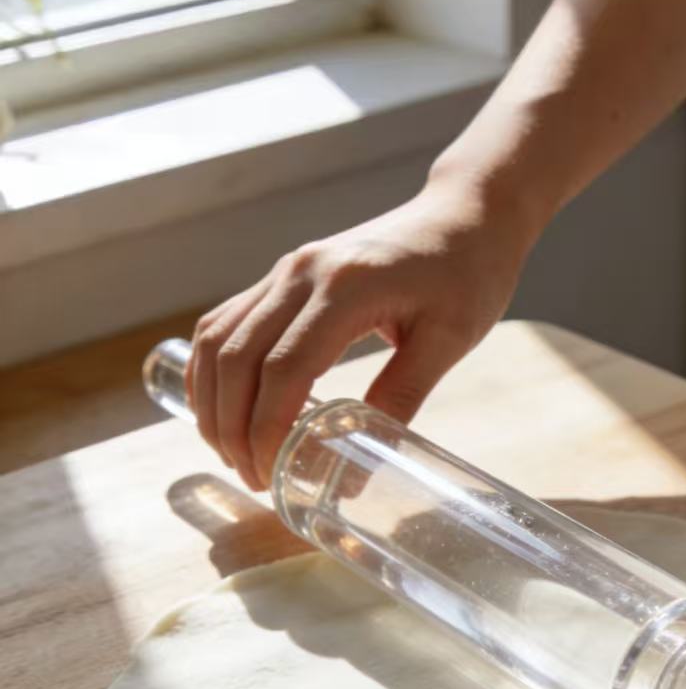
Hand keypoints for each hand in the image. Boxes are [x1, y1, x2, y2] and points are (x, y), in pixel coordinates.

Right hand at [187, 176, 534, 489]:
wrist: (467, 212)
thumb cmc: (468, 272)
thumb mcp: (448, 340)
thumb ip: (401, 397)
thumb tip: (362, 464)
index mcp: (345, 288)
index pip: (284, 369)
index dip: (267, 429)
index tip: (272, 473)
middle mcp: (301, 273)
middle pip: (236, 358)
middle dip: (232, 427)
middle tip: (253, 476)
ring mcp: (286, 269)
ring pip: (218, 339)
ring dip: (213, 401)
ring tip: (232, 452)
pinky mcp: (284, 273)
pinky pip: (226, 321)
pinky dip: (213, 368)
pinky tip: (222, 404)